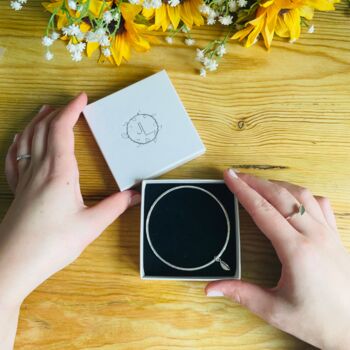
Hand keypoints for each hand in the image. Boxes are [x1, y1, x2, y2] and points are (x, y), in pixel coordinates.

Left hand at [0, 93, 140, 306]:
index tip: (82, 98)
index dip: (72, 110)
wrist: (14, 263)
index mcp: (59, 171)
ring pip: (27, 140)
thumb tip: (136, 195)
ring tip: (45, 112)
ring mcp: (25, 178)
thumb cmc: (52, 243)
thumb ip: (116, 206)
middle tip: (69, 104)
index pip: (62, 129)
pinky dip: (18, 143)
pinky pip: (14, 158)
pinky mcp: (17, 190)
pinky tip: (19, 139)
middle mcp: (39, 169)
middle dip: (57, 112)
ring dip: (37, 122)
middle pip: (43, 130)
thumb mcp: (92, 224)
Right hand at [206, 169, 349, 349]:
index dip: (243, 191)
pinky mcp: (336, 236)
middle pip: (280, 196)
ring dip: (277, 185)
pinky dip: (301, 194)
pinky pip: (320, 204)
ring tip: (259, 183)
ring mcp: (327, 233)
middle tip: (237, 175)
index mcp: (296, 250)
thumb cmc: (321, 322)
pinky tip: (293, 198)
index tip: (230, 177)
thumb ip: (241, 294)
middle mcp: (314, 235)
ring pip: (301, 195)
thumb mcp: (275, 311)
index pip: (262, 210)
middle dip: (255, 182)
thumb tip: (212, 288)